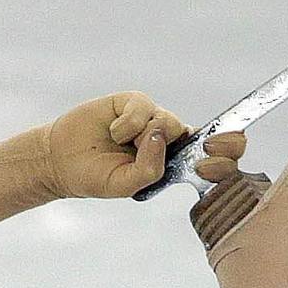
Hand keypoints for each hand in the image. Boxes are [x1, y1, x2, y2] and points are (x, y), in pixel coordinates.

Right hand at [40, 91, 247, 198]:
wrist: (61, 159)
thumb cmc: (94, 176)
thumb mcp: (124, 185)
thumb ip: (148, 169)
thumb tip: (159, 136)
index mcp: (174, 163)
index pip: (212, 158)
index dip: (226, 155)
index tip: (215, 163)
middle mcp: (169, 140)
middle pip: (203, 135)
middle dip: (212, 142)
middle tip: (200, 152)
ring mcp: (153, 119)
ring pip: (168, 122)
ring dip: (144, 136)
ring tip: (121, 144)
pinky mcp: (134, 102)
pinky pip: (144, 107)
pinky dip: (129, 122)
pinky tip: (114, 131)